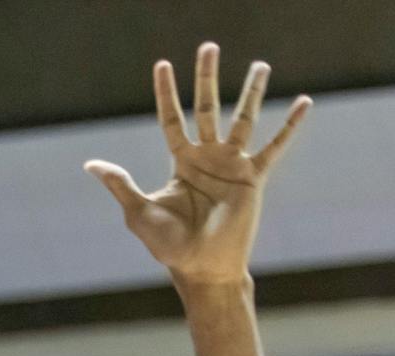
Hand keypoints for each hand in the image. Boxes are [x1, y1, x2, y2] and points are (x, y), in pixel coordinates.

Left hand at [87, 43, 311, 285]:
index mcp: (180, 162)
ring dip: (252, 92)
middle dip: (207, 78)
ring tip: (261, 64)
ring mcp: (232, 165)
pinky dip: (290, 126)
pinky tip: (304, 102)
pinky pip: (275, 147)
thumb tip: (90, 165)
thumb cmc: (169, 246)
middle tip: (208, 47)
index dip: (166, 93)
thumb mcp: (139, 212)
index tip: (163, 64)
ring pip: (243, 118)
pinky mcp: (253, 178)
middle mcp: (207, 157)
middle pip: (207, 107)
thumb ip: (120, 185)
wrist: (202, 269)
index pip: (172, 118)